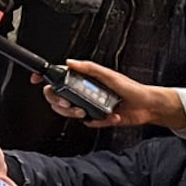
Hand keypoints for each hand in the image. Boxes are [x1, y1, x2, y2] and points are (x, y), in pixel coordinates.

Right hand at [31, 59, 185, 129]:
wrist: (148, 107)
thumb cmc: (132, 88)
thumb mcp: (109, 75)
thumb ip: (89, 68)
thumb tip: (70, 62)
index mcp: (84, 80)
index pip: (60, 77)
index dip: (46, 78)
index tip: (37, 79)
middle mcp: (84, 92)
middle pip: (58, 96)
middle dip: (59, 102)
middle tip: (69, 103)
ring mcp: (89, 105)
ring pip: (69, 112)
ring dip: (76, 113)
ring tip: (86, 112)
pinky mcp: (97, 118)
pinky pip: (88, 122)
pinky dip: (96, 121)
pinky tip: (108, 117)